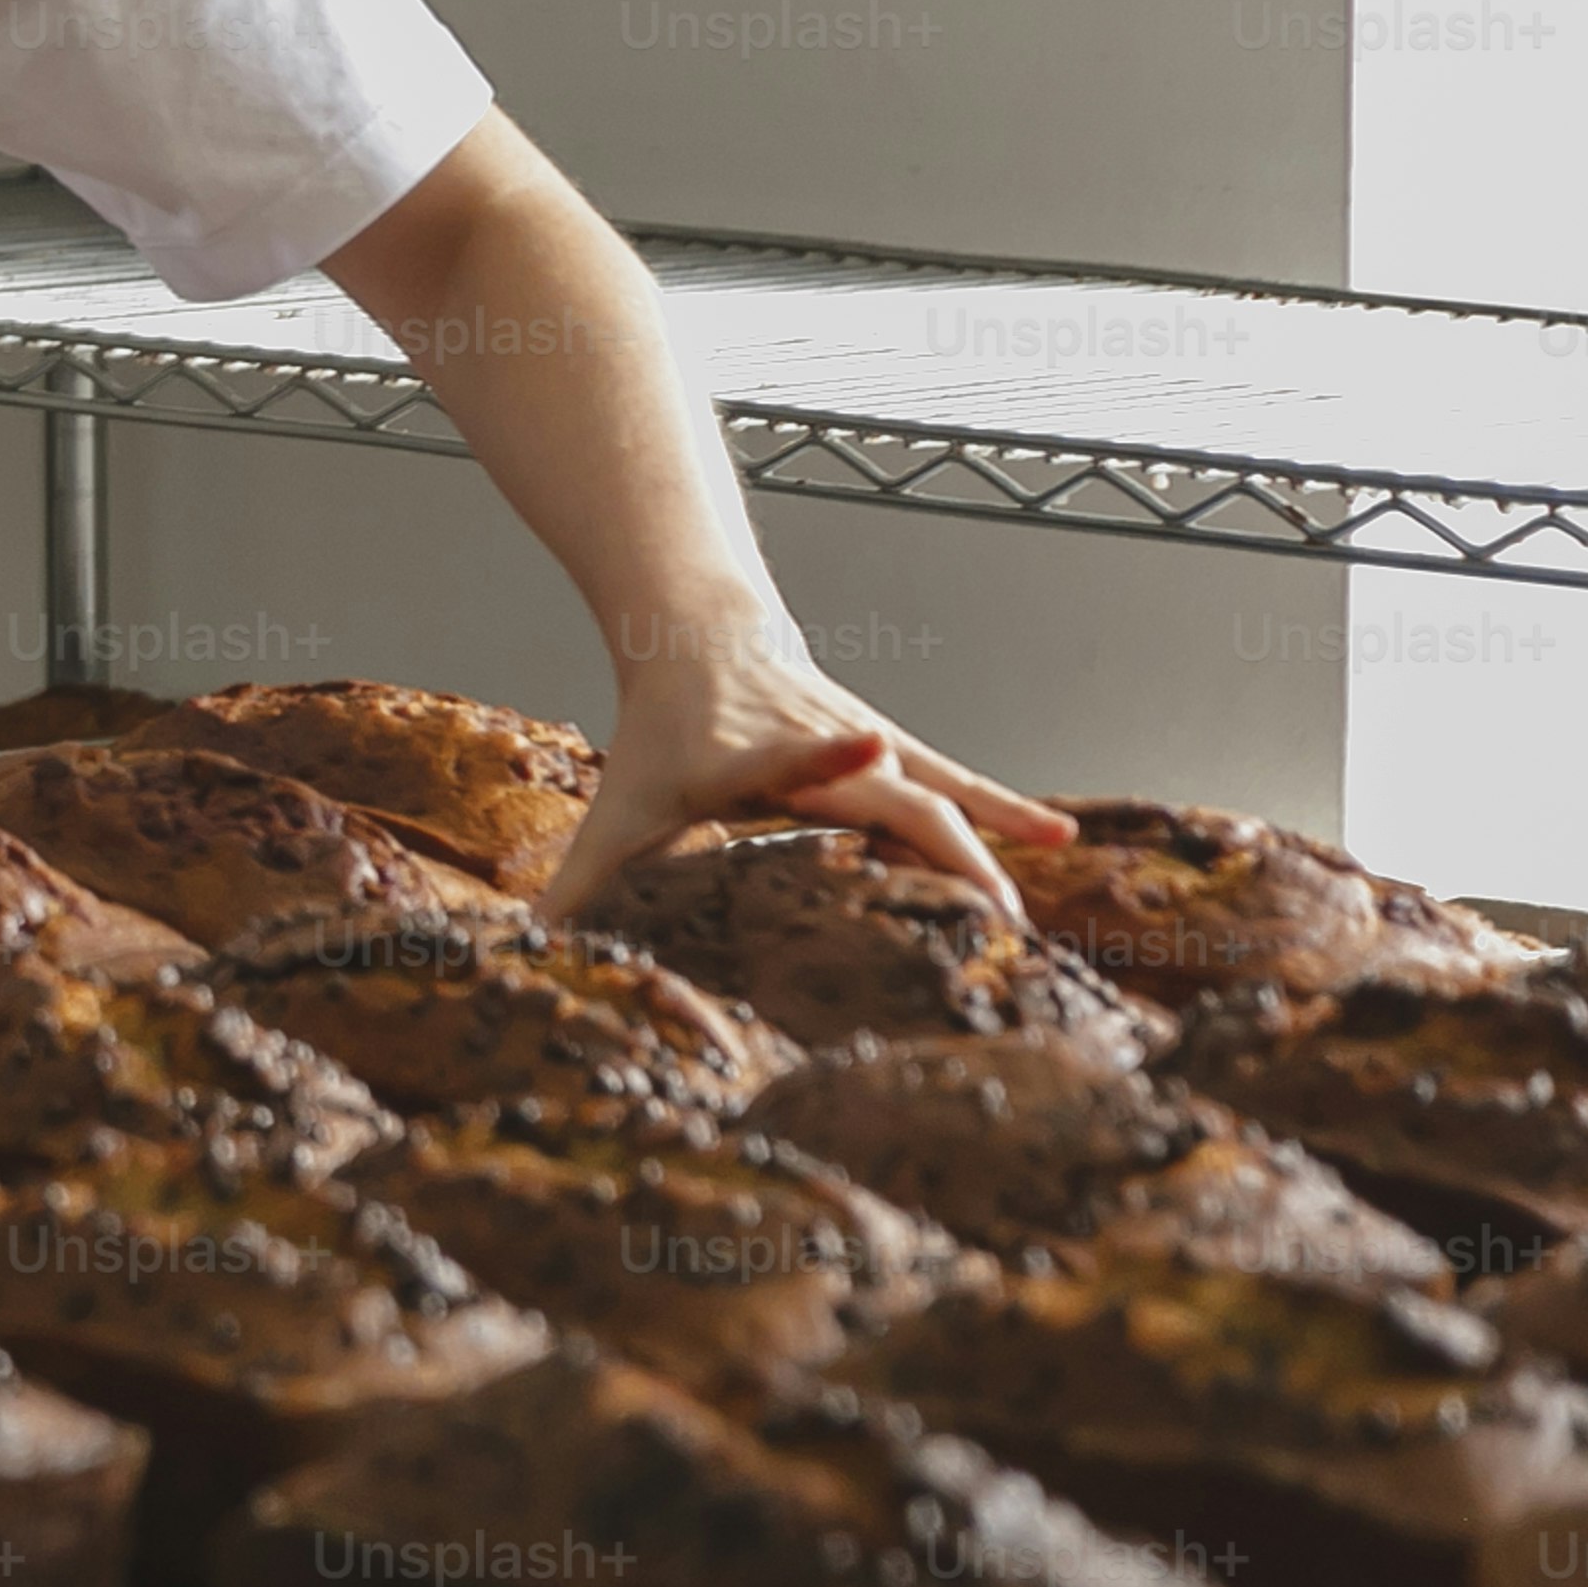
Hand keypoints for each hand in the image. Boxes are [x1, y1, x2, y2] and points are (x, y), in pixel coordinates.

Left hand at [548, 631, 1074, 922]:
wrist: (704, 638)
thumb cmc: (661, 739)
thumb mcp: (619, 808)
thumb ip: (583, 883)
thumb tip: (527, 948)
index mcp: (740, 761)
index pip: (777, 756)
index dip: (819, 755)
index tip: (867, 746)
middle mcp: (812, 744)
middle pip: (883, 792)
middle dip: (935, 842)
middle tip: (983, 912)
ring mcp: (863, 745)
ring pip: (932, 790)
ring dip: (982, 845)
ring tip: (1021, 907)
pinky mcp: (894, 749)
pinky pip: (957, 784)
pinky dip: (1004, 810)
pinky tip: (1060, 837)